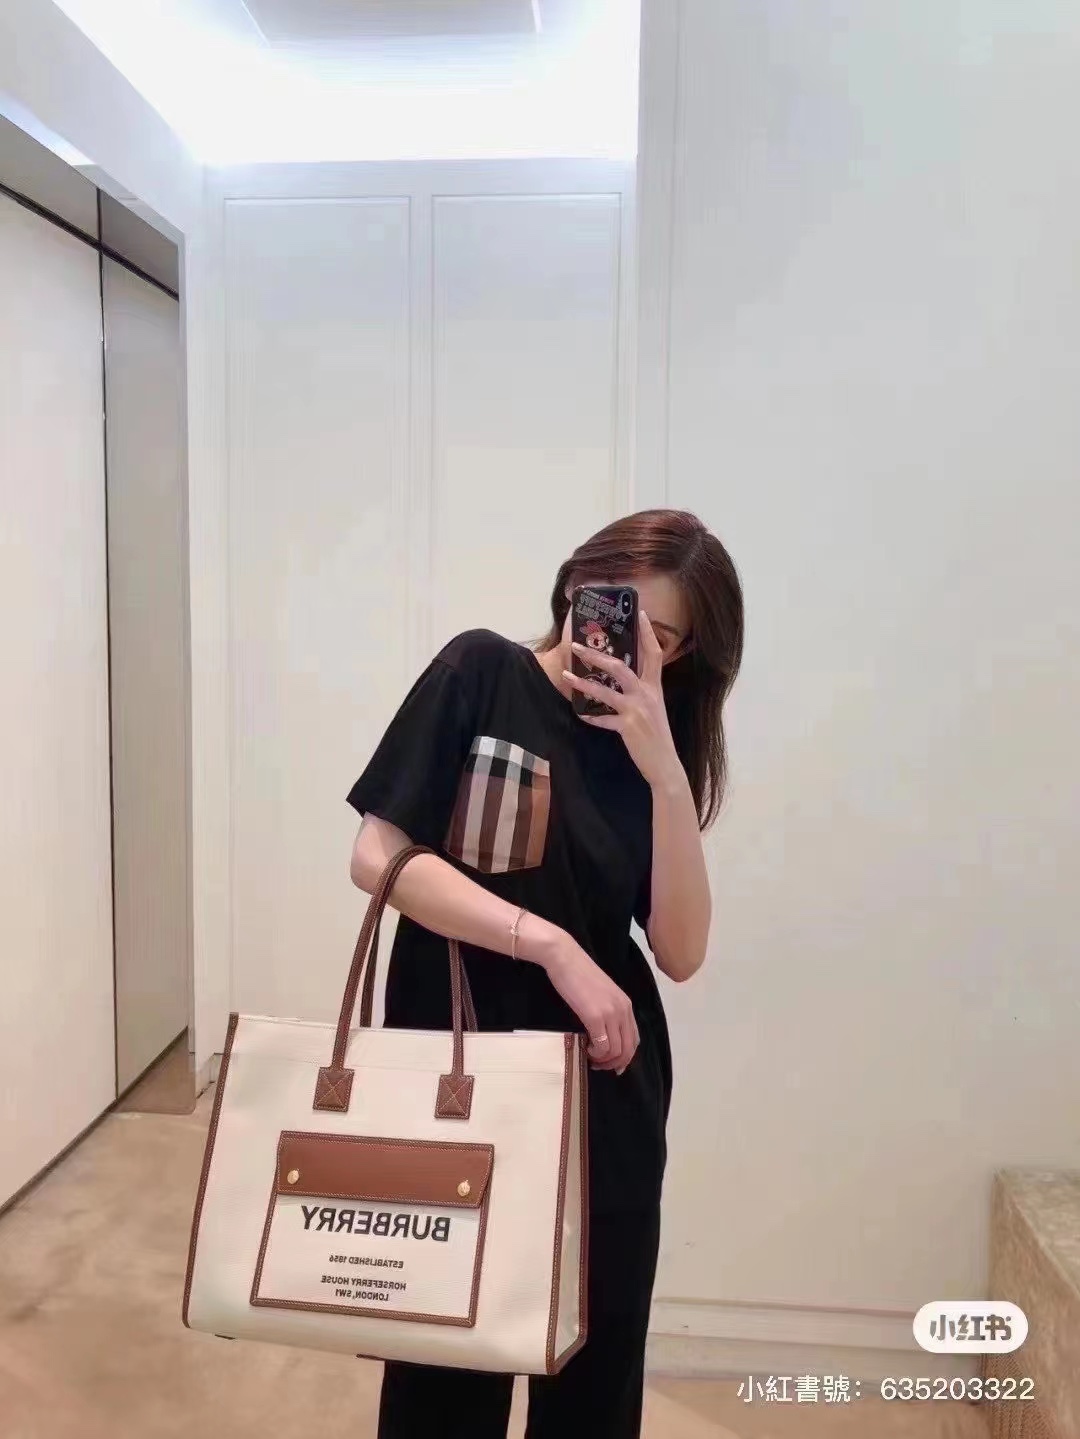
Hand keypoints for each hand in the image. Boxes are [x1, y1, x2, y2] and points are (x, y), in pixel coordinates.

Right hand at [537, 932, 639, 1072]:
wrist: (565, 957)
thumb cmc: (578, 974)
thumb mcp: (601, 994)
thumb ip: (608, 1011)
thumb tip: (604, 1034)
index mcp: (625, 1004)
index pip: (634, 1039)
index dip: (625, 1057)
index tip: (612, 1065)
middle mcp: (623, 1010)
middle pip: (628, 1048)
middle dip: (615, 1063)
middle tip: (600, 1067)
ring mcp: (610, 1013)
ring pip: (616, 1051)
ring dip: (604, 1061)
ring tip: (591, 1058)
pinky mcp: (595, 1016)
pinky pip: (603, 1046)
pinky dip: (596, 1054)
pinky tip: (586, 1050)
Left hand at [566, 611, 682, 788]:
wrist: (665, 764)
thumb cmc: (657, 736)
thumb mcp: (654, 709)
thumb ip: (641, 693)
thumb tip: (624, 680)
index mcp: (655, 687)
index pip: (654, 654)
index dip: (648, 633)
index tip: (640, 613)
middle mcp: (647, 695)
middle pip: (621, 667)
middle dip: (597, 655)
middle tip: (577, 646)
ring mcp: (637, 710)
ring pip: (607, 691)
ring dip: (584, 683)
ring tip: (566, 676)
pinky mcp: (628, 727)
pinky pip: (603, 719)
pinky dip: (591, 717)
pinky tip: (580, 714)